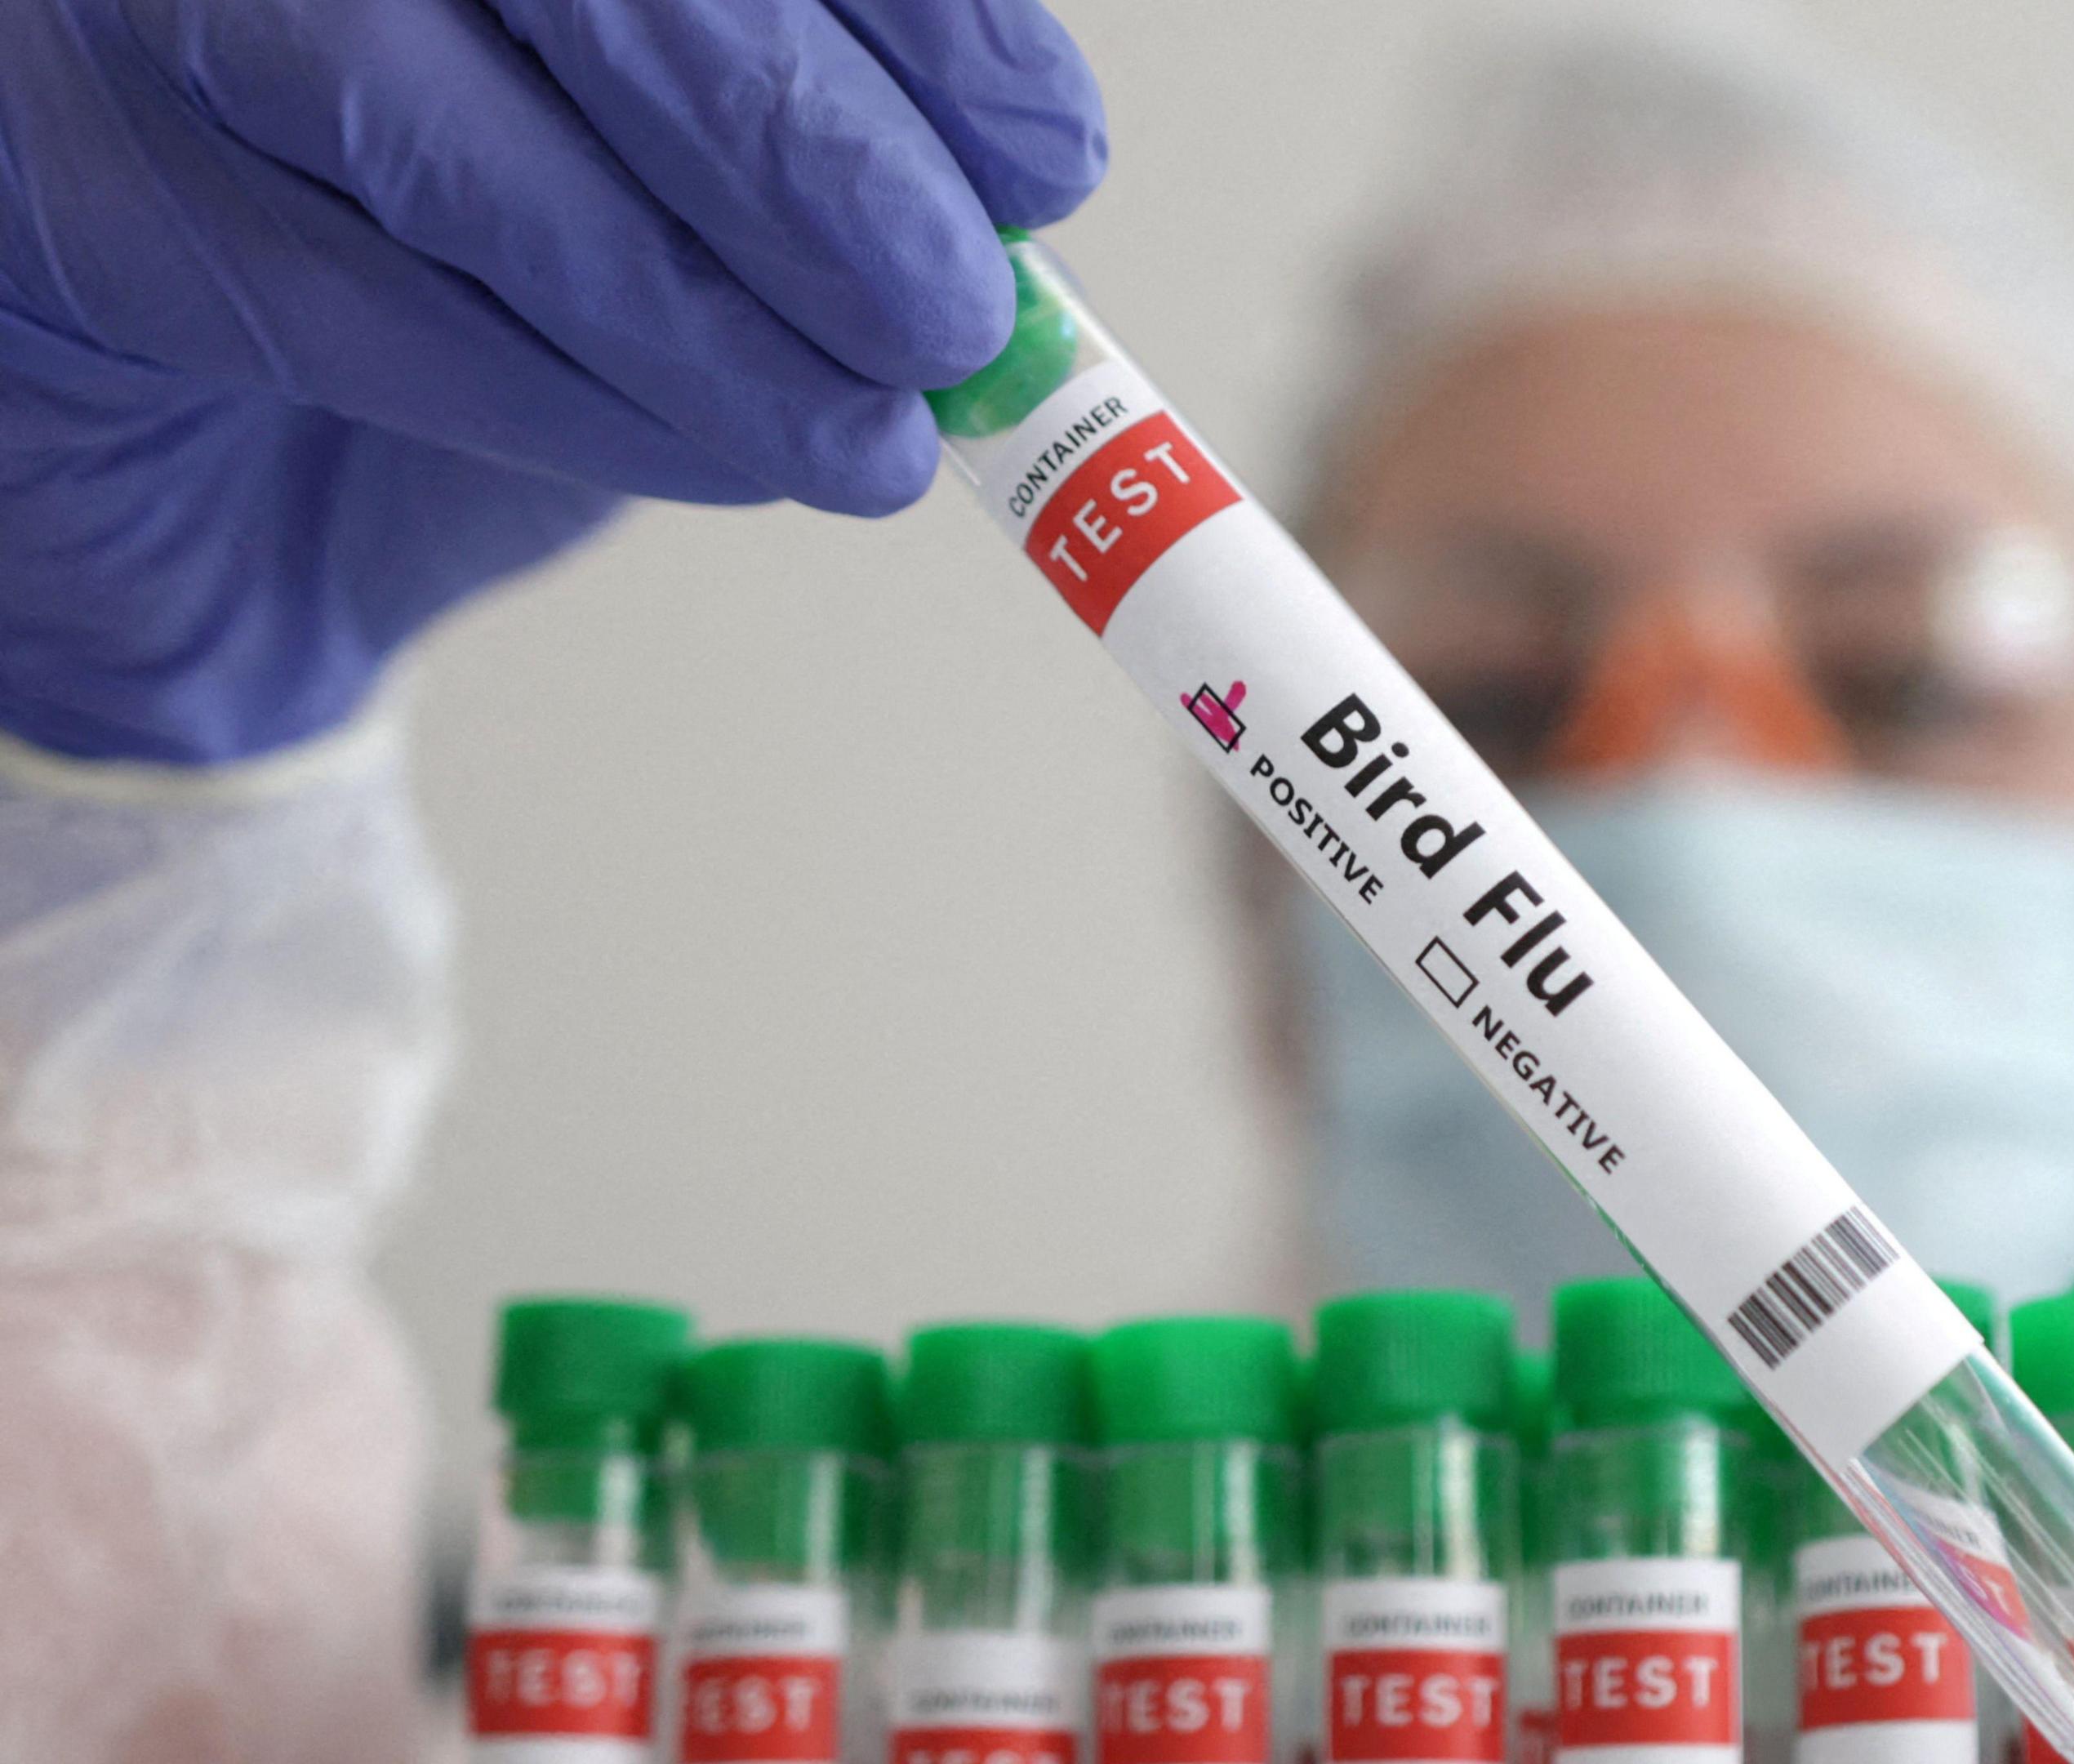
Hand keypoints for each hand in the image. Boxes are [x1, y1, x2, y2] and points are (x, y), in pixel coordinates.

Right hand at [0, 0, 1103, 762]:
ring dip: (710, 322)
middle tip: (955, 318)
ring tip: (865, 436)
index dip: (914, 7)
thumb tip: (1011, 184)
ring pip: (468, 151)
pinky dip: (577, 403)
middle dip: (813, 160)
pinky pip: (352, 308)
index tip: (1046, 149)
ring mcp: (145, 16)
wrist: (212, 484)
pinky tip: (729, 453)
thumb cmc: (462, 277)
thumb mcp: (671, 166)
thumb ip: (801, 133)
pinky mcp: (64, 196)